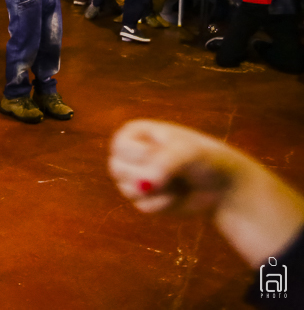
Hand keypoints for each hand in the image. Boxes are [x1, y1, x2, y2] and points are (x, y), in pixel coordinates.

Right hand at [109, 119, 236, 215]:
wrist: (223, 184)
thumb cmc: (204, 159)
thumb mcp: (186, 153)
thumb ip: (163, 164)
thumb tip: (142, 187)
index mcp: (134, 134)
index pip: (119, 146)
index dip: (140, 154)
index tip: (163, 153)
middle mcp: (130, 155)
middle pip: (117, 169)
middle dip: (146, 174)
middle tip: (171, 173)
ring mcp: (135, 178)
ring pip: (128, 189)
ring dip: (158, 190)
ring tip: (178, 182)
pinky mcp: (144, 200)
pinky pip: (143, 206)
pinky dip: (164, 204)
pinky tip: (179, 196)